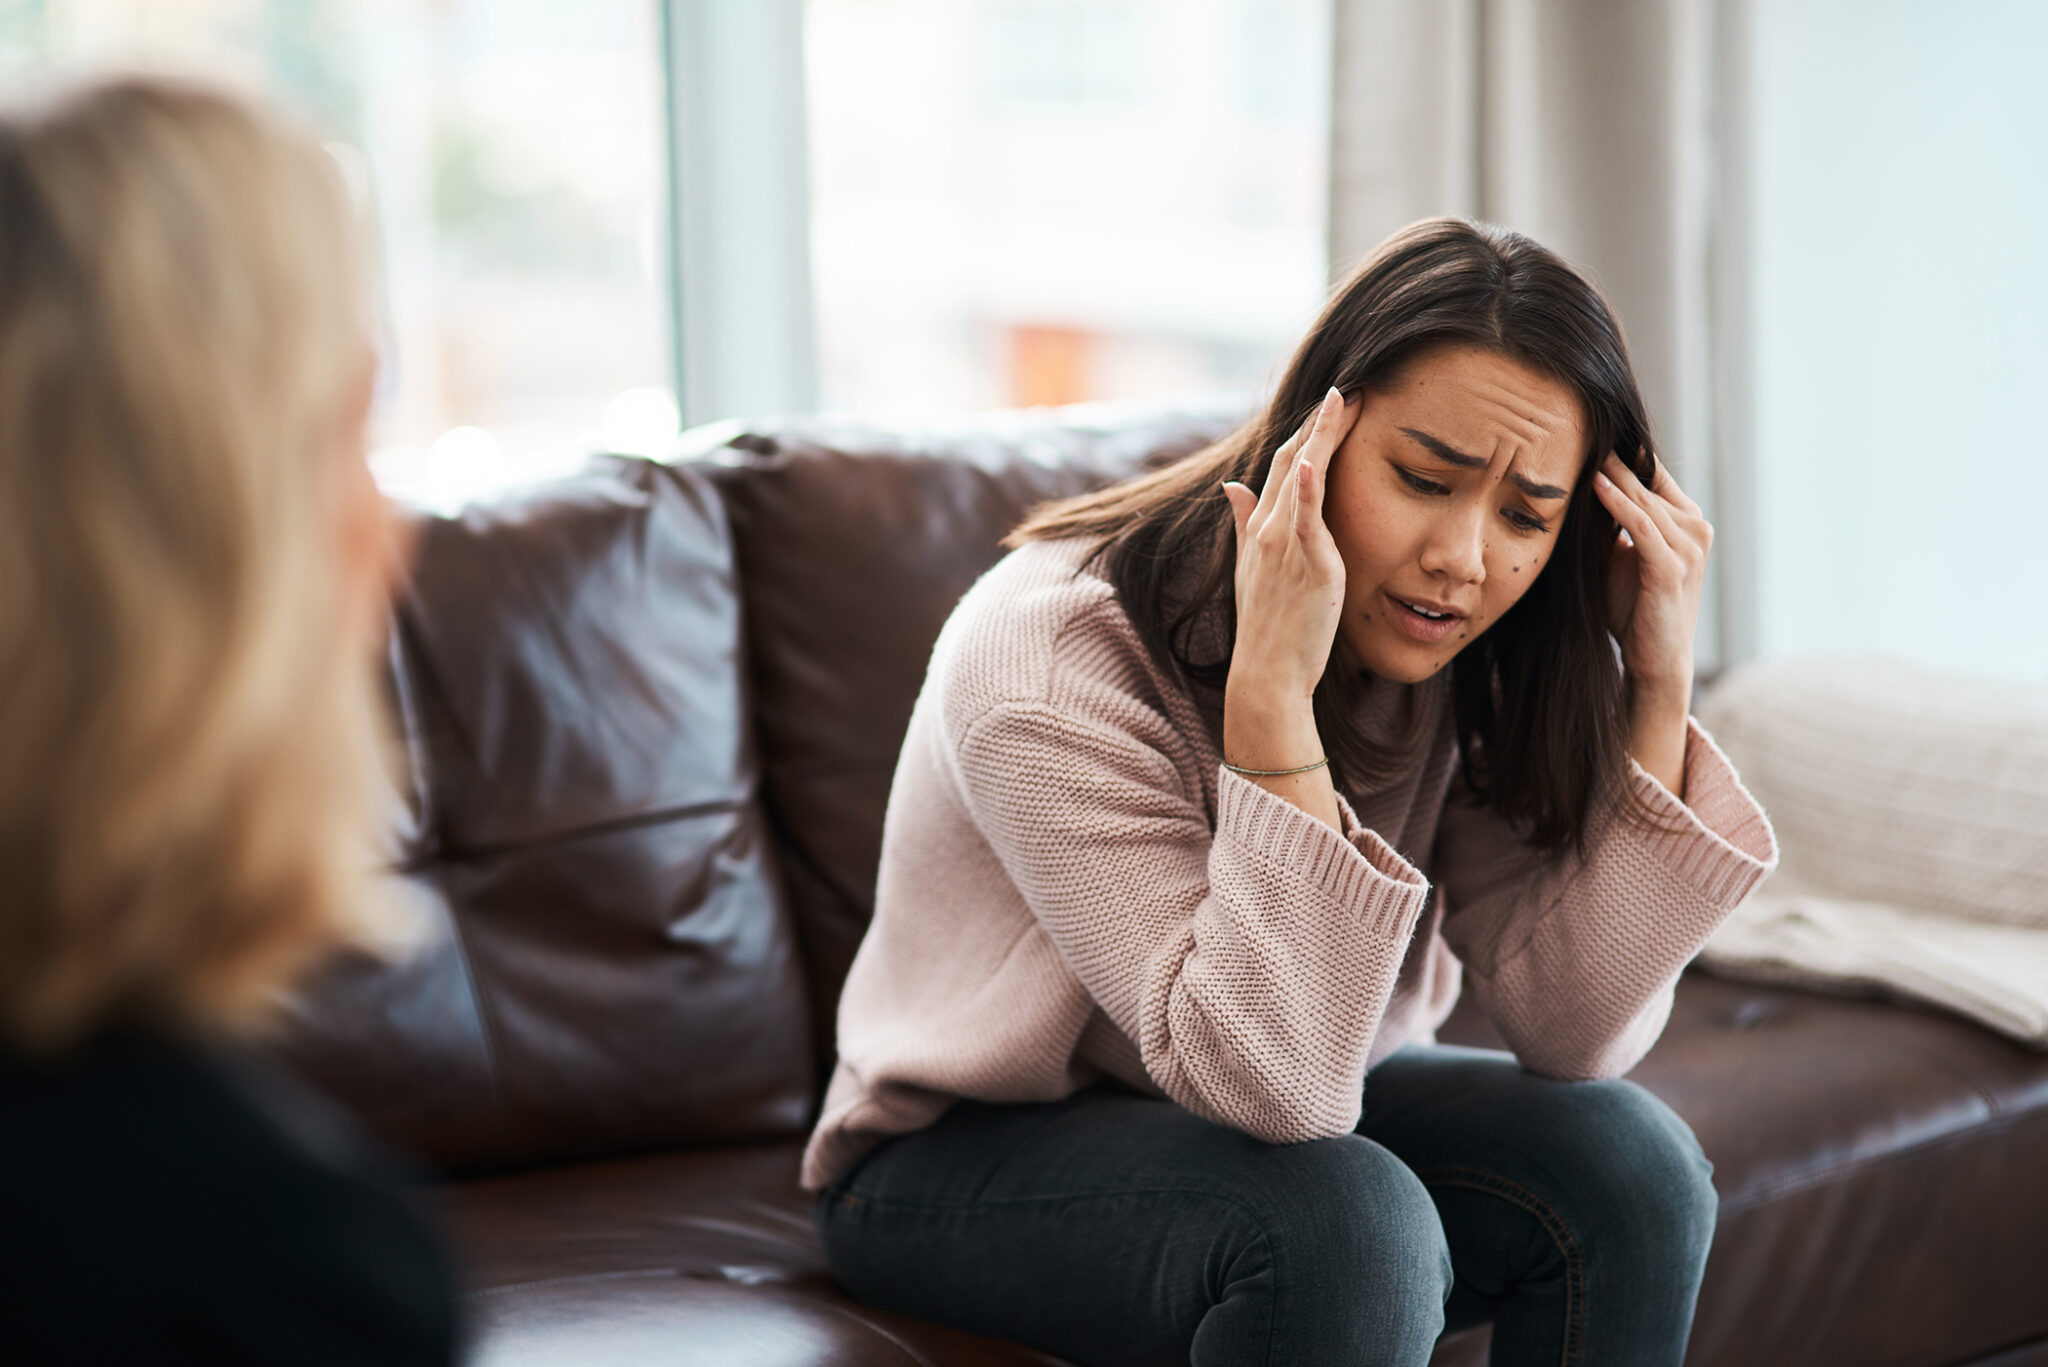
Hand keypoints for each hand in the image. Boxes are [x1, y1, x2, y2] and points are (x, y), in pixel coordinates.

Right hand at [1220, 387, 1361, 703]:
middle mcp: (1268, 529)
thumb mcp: (1252, 568)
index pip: (1282, 465)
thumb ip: (1243, 522)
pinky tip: (1312, 459)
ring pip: (1301, 476)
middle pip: (1291, 459)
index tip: (1332, 404)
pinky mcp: (1307, 565)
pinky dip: (1305, 488)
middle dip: (1319, 422)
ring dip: (1322, 435)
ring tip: (1346, 400)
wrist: (1266, 672)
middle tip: (1348, 388)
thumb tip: (1230, 486)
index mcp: (1260, 528)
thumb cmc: (1267, 626)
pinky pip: (1304, 519)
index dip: (1306, 432)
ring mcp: (1285, 545)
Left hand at [1594, 451, 1709, 793]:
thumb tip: (1567, 482)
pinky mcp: (1672, 567)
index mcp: (1682, 517)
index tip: (1575, 423)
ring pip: (1642, 497)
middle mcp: (1693, 525)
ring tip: (1575, 447)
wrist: (1653, 661)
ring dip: (1608, 472)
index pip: (1647, 468)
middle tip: (1567, 423)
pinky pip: (1643, 526)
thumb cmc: (1630, 608)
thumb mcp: (1614, 554)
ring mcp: (1688, 546)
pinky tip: (1596, 484)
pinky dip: (1620, 504)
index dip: (1615, 447)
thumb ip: (1604, 520)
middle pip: (1644, 476)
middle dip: (1607, 453)